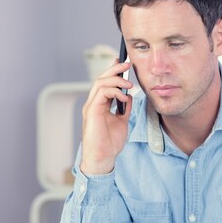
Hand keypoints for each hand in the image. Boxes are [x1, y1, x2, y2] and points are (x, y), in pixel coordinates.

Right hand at [80, 60, 132, 174]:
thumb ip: (124, 108)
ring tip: (130, 84)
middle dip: (114, 69)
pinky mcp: (92, 111)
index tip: (124, 64)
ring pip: (100, 83)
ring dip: (116, 79)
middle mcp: (93, 103)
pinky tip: (124, 97)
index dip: (113, 71)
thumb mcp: (122, 122)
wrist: (103, 158)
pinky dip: (114, 92)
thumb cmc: (110, 144)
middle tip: (127, 64)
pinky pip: (101, 93)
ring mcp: (91, 106)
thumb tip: (129, 96)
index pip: (105, 83)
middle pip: (101, 79)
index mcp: (99, 105)